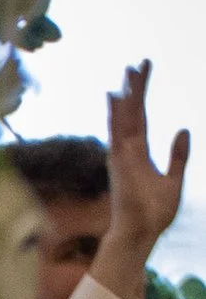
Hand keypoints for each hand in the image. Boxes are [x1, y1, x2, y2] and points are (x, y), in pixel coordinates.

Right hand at [96, 61, 190, 298]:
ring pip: (124, 119)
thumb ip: (178, 156)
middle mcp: (127, 151)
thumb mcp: (174, 180)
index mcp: (139, 154)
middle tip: (136, 64)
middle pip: (131, 113)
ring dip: (126, 95)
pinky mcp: (120, 162)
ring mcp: (122, 156)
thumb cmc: (154, 214)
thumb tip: (183, 129)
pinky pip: (118, 132)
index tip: (142, 73)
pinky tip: (115, 96)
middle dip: (134, 89)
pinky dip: (116, 114)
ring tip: (128, 73)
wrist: (143, 234)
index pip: (140, 118)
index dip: (140, 95)